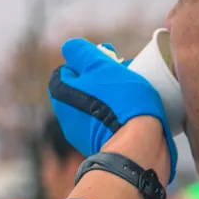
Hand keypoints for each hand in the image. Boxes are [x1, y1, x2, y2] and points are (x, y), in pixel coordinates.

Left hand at [48, 39, 176, 181]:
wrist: (138, 150)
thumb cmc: (120, 104)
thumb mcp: (100, 67)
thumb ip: (81, 53)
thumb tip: (69, 48)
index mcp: (60, 96)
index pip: (69, 68)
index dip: (89, 60)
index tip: (110, 60)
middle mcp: (67, 116)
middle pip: (85, 86)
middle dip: (104, 78)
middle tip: (126, 73)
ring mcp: (84, 134)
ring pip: (99, 104)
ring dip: (115, 96)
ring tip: (135, 93)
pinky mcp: (103, 145)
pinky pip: (110, 122)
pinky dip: (121, 115)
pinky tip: (138, 113)